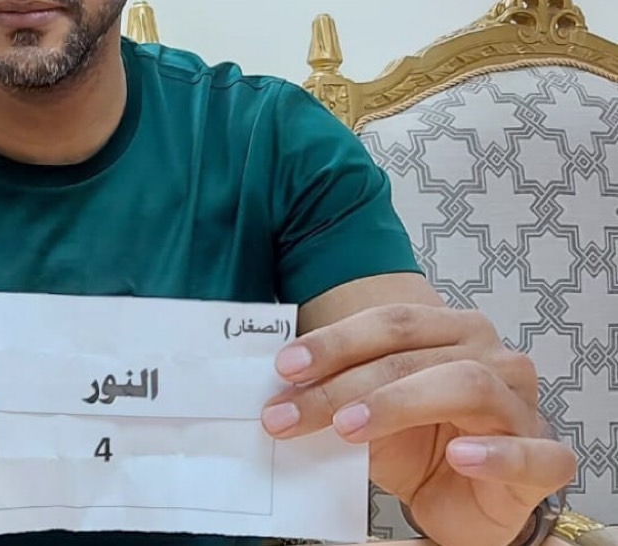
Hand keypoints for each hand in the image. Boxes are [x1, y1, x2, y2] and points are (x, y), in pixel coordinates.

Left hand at [260, 303, 575, 545]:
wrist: (466, 499)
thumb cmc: (419, 446)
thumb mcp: (365, 415)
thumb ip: (334, 395)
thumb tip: (275, 391)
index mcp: (450, 332)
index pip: (390, 322)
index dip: (335, 340)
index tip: (284, 367)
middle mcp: (492, 357)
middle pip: (412, 353)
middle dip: (342, 382)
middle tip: (290, 412)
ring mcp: (522, 406)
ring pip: (465, 384)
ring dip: (398, 403)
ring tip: (348, 427)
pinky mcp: (545, 458)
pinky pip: (530, 452)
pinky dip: (496, 453)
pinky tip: (461, 456)